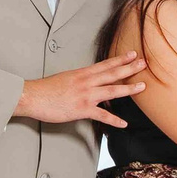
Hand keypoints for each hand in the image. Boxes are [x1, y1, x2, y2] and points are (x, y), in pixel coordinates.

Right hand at [15, 53, 145, 127]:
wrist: (32, 96)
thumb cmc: (45, 89)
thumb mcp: (65, 79)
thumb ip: (80, 81)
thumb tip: (89, 84)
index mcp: (82, 73)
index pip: (106, 64)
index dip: (121, 59)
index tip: (133, 54)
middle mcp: (86, 82)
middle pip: (112, 73)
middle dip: (130, 68)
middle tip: (144, 63)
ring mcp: (85, 95)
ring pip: (112, 90)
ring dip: (128, 89)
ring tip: (142, 87)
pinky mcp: (81, 109)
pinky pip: (102, 115)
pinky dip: (114, 120)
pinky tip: (124, 123)